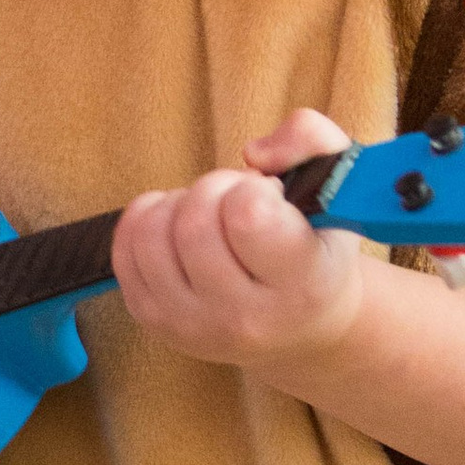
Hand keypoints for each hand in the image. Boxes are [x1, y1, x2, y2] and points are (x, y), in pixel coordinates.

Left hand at [112, 110, 364, 371]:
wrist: (299, 326)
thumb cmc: (318, 245)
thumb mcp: (339, 186)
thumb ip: (312, 138)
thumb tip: (253, 154)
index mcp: (302, 286)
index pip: (248, 218)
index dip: (253, 189)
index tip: (270, 197)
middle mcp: (245, 318)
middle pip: (194, 223)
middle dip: (214, 187)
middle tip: (238, 198)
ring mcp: (192, 326)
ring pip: (152, 235)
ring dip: (178, 204)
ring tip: (209, 213)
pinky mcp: (154, 321)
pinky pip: (125, 249)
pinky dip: (148, 218)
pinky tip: (179, 225)